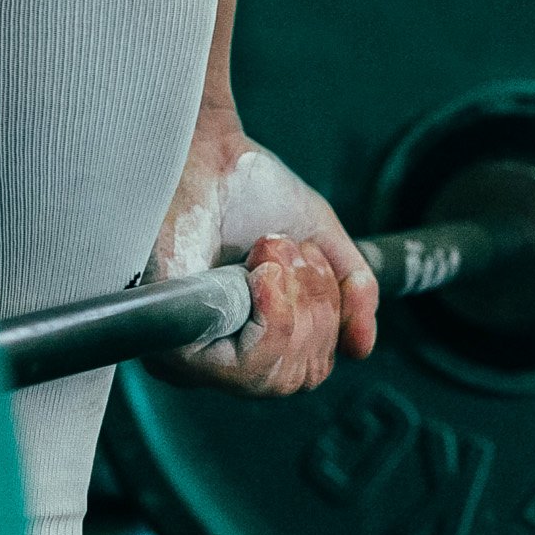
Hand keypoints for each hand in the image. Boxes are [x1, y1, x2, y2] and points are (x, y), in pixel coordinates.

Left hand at [141, 107, 379, 394]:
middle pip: (299, 378)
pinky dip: (275, 315)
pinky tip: (263, 273)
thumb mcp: (321, 244)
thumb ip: (350, 296)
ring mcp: (190, 361)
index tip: (310, 262)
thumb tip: (361, 349)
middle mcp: (214, 360)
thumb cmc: (250, 193)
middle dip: (316, 308)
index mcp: (243, 341)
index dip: (326, 322)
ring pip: (279, 377)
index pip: (305, 373)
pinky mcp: (173, 351)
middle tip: (292, 253)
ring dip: (296, 302)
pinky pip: (248, 368)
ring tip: (272, 251)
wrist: (212, 156)